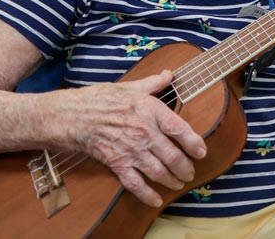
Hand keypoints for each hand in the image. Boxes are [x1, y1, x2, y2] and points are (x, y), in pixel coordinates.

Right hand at [61, 70, 206, 207]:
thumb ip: (154, 83)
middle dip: (185, 167)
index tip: (201, 151)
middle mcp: (144, 132)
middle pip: (173, 156)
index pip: (180, 129)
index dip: (194, 143)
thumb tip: (170, 74)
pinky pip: (135, 183)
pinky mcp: (117, 163)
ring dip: (172, 180)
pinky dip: (147, 194)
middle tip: (190, 172)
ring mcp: (131, 150)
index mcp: (150, 111)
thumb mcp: (130, 86)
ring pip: (158, 172)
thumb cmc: (100, 99)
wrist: (72, 116)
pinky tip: (156, 199)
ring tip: (179, 183)